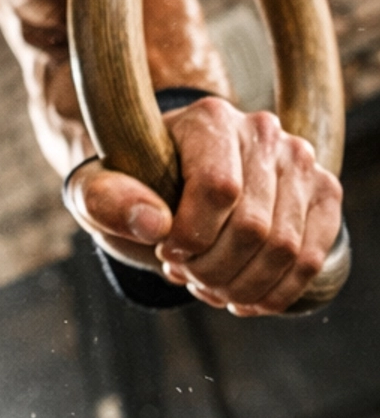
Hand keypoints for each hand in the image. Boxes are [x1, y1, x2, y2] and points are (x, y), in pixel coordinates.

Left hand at [67, 96, 342, 315]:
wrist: (169, 181)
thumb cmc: (131, 186)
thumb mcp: (95, 192)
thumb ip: (106, 201)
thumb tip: (153, 224)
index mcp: (209, 119)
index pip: (218, 189)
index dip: (191, 237)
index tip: (165, 252)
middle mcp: (263, 130)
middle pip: (254, 227)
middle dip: (214, 270)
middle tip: (186, 277)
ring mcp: (300, 161)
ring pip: (286, 249)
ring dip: (241, 286)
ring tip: (208, 286)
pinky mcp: (323, 193)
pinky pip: (312, 258)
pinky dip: (276, 291)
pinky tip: (242, 298)